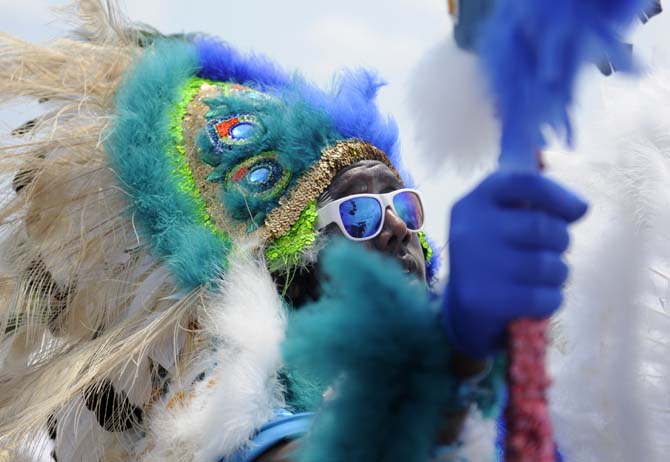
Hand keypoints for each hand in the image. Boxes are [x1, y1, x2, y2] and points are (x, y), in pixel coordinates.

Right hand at [441, 171, 587, 358]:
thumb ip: (534, 199)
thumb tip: (581, 205)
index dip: (561, 196)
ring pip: (551, 266)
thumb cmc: (496, 255)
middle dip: (562, 243)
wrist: (464, 308)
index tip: (579, 211)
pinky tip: (533, 299)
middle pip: (547, 228)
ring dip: (558, 275)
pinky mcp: (483, 298)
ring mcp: (473, 263)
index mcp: (476, 199)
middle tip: (551, 252)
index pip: (526, 183)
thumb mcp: (503, 217)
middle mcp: (469, 227)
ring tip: (540, 277)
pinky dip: (550, 301)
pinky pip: (546, 297)